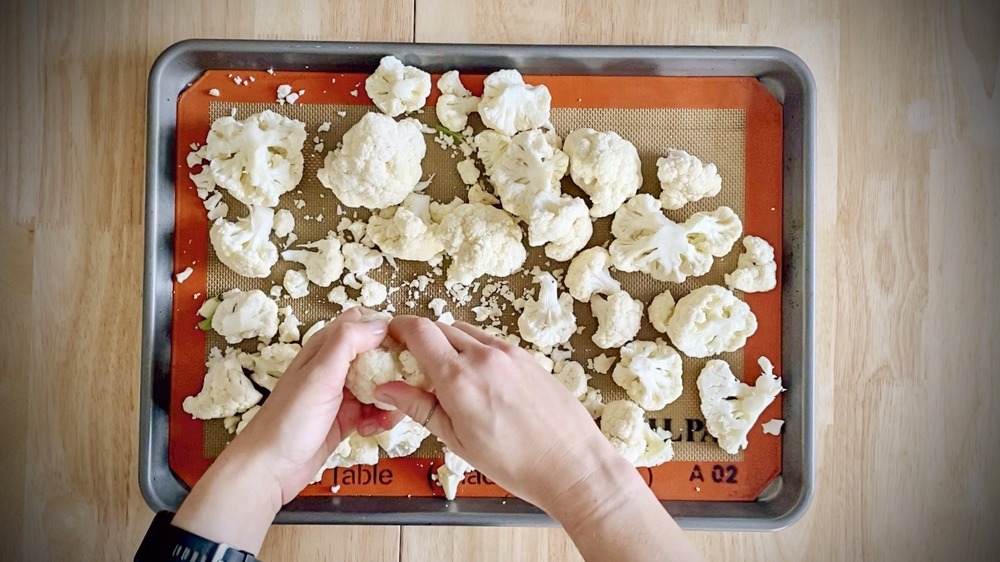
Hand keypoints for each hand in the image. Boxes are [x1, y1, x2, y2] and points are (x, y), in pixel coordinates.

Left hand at [173, 307, 403, 552]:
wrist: (269, 470)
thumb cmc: (290, 420)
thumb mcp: (320, 374)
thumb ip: (348, 342)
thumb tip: (382, 324)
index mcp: (325, 348)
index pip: (362, 322)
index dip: (385, 328)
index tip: (407, 345)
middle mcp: (334, 366)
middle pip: (376, 354)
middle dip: (394, 366)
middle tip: (408, 384)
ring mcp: (340, 394)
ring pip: (379, 384)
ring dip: (391, 396)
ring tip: (388, 414)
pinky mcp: (346, 419)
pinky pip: (374, 411)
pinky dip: (380, 418)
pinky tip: (373, 430)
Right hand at [372, 317, 624, 513]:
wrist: (571, 463)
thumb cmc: (515, 462)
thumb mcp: (457, 440)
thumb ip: (420, 407)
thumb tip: (386, 389)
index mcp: (459, 377)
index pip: (419, 331)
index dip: (397, 328)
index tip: (389, 338)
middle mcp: (483, 355)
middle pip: (439, 327)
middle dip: (420, 338)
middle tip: (411, 361)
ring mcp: (509, 352)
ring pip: (465, 332)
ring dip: (448, 342)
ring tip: (445, 374)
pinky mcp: (527, 357)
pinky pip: (490, 342)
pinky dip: (473, 350)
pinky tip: (477, 379)